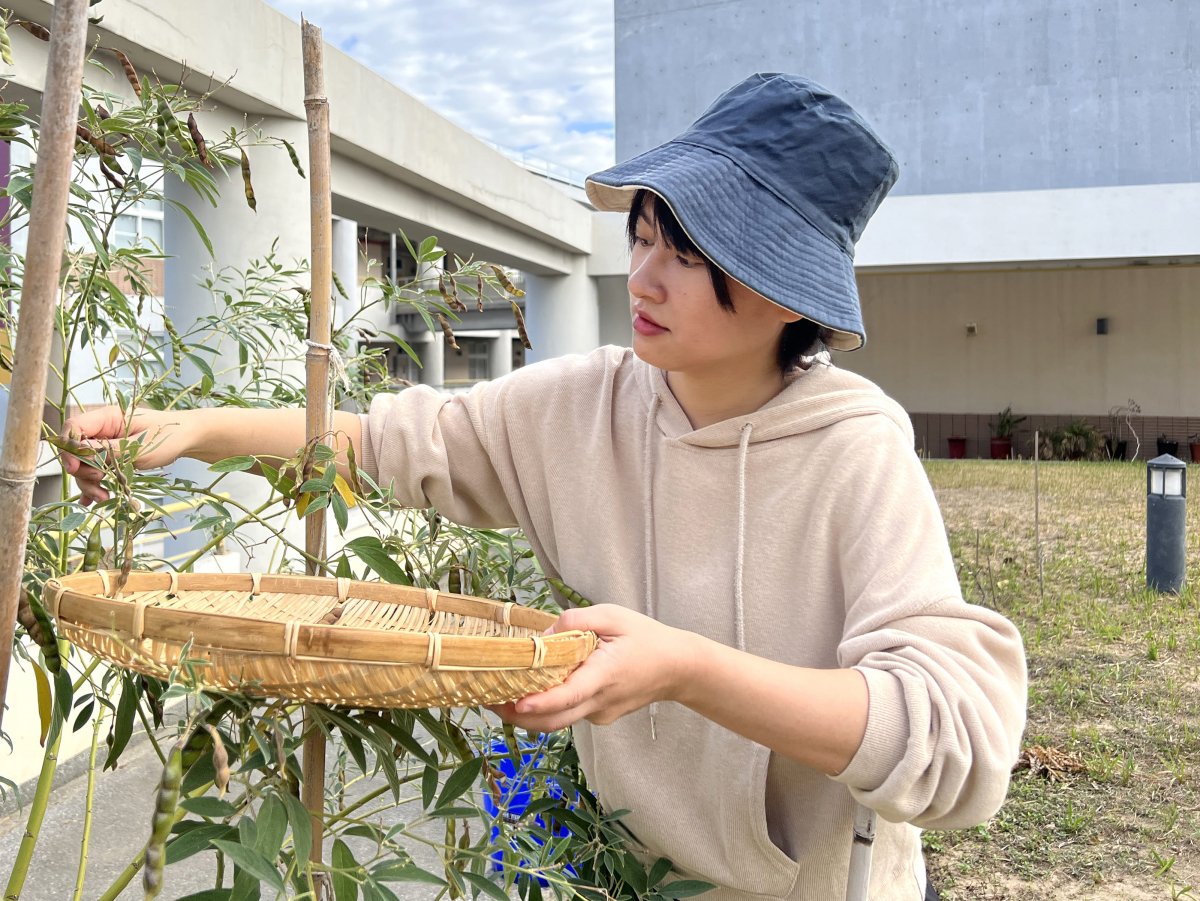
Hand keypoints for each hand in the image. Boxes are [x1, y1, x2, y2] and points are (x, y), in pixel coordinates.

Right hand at [60, 407, 195, 504]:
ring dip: (90, 483)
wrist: (186, 438)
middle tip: (100, 482)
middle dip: (82, 471)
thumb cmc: (168, 436)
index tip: (74, 469)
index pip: (73, 428)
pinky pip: (96, 471)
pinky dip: (94, 485)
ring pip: (84, 465)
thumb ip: (109, 450)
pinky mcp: (111, 458)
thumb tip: (80, 453)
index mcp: (107, 418)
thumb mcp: (139, 446)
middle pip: (75, 451)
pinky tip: (95, 499)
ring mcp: (105, 445)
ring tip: (104, 497)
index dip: (67, 448)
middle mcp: (102, 430)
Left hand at [489, 604, 696, 732]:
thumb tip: (545, 634)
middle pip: (554, 720)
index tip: (516, 703)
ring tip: (498, 697)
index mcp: (605, 675)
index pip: (569, 695)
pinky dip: (547, 708)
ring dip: (528, 715)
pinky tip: (532, 691)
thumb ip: (578, 621)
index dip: (541, 702)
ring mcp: (600, 713)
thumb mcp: (613, 615)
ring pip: (559, 721)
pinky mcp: (600, 716)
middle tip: (486, 700)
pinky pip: (569, 714)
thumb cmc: (646, 637)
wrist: (678, 668)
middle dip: (518, 715)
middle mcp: (600, 702)